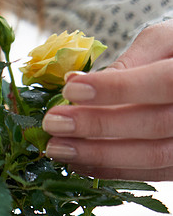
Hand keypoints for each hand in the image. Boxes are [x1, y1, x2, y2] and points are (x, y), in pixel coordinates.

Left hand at [42, 20, 172, 179]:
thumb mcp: (164, 41)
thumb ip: (130, 61)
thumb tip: (78, 82)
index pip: (163, 83)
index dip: (116, 88)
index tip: (71, 89)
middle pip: (153, 125)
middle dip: (97, 125)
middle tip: (52, 123)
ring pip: (152, 156)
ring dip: (97, 155)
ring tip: (56, 147)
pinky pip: (150, 173)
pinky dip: (111, 170)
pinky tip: (77, 161)